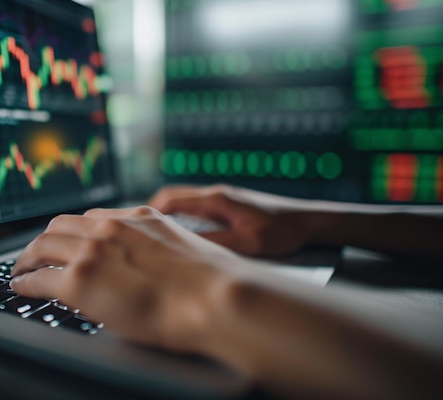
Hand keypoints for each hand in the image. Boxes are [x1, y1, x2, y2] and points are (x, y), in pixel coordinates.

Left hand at [10, 206, 241, 353]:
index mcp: (138, 218)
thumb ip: (158, 248)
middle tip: (37, 253)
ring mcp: (94, 251)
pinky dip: (24, 281)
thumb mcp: (183, 250)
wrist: (216, 298)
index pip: (91, 219)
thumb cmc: (213, 283)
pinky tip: (20, 287)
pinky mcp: (80, 279)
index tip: (68, 241)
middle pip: (61, 225)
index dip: (74, 232)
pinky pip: (39, 277)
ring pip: (44, 245)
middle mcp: (111, 227)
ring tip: (21, 269)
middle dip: (45, 239)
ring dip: (28, 257)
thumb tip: (151, 262)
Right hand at [149, 184, 312, 256]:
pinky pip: (198, 208)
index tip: (134, 223)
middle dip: (153, 211)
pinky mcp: (232, 205)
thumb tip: (184, 248)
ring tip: (154, 232)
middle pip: (175, 196)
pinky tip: (183, 233)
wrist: (308, 221)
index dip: (149, 211)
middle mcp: (217, 194)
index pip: (172, 198)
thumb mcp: (247, 243)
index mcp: (216, 199)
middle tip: (138, 228)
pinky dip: (183, 217)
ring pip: (186, 201)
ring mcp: (224, 198)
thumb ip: (215, 244)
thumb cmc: (281, 231)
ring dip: (168, 214)